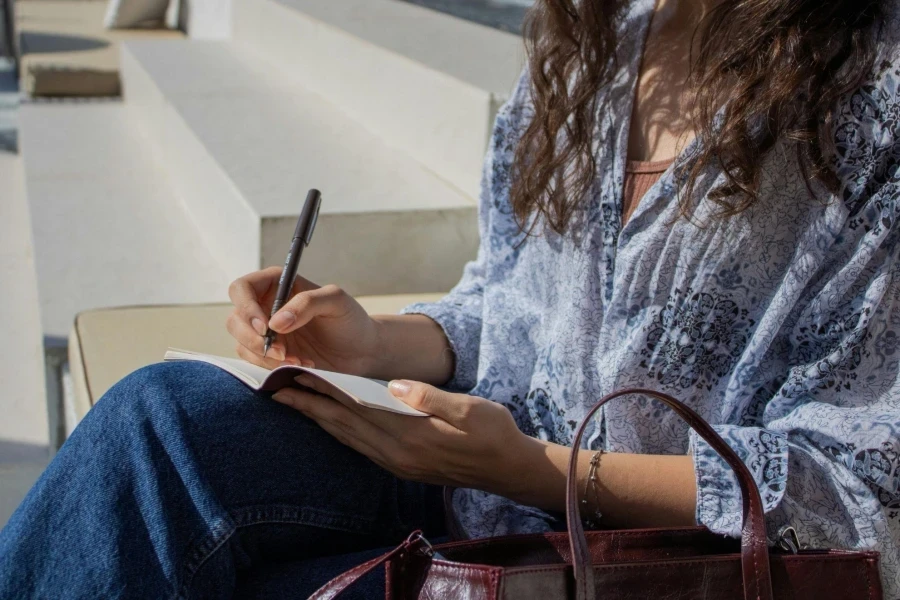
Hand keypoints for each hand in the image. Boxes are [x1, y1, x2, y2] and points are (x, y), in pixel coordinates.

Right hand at [226, 267, 381, 375]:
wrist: (361, 351)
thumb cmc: (350, 320)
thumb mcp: (336, 301)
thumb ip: (306, 303)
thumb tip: (275, 322)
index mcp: (276, 284)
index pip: (241, 289)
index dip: (246, 308)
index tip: (266, 328)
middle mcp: (265, 306)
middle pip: (235, 320)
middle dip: (254, 339)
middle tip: (282, 351)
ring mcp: (266, 333)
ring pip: (242, 344)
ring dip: (266, 356)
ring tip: (298, 360)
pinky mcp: (270, 355)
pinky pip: (256, 362)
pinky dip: (273, 367)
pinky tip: (300, 365)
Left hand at [272, 376, 529, 494]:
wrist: (507, 468)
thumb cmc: (492, 432)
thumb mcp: (469, 409)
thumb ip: (430, 397)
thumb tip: (396, 384)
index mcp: (411, 435)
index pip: (356, 409)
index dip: (324, 391)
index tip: (297, 376)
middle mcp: (397, 453)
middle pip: (343, 425)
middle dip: (309, 405)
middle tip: (276, 387)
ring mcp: (398, 463)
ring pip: (348, 438)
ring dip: (319, 419)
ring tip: (294, 402)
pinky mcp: (401, 467)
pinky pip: (360, 447)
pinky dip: (339, 432)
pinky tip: (330, 423)